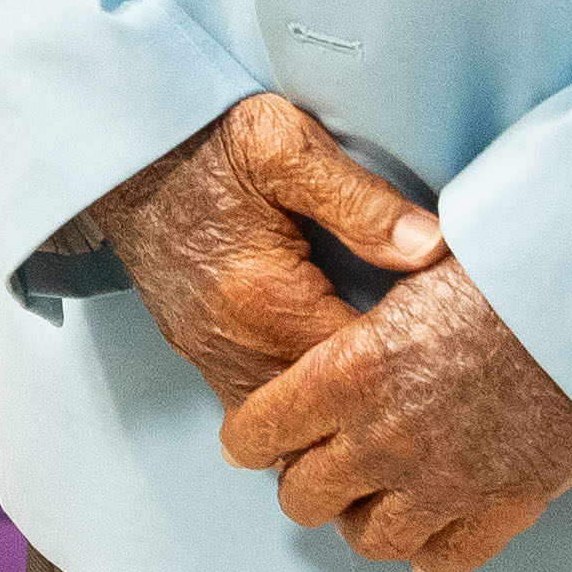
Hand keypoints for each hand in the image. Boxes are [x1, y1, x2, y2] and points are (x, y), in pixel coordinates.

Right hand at [79, 93, 447, 413]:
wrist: (122, 149)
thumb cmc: (203, 142)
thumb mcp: (286, 148)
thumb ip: (362, 201)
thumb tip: (430, 247)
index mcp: (266, 300)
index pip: (356, 372)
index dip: (409, 369)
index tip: (448, 356)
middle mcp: (234, 344)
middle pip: (322, 417)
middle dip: (376, 410)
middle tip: (431, 394)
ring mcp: (211, 354)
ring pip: (285, 429)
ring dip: (331, 418)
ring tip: (385, 399)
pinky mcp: (198, 350)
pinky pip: (254, 407)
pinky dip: (294, 410)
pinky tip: (328, 386)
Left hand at [223, 258, 571, 571]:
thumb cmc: (506, 267)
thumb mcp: (413, 274)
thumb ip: (368, 319)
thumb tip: (348, 321)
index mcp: (347, 373)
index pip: (257, 434)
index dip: (251, 436)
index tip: (260, 434)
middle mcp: (382, 439)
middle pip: (303, 499)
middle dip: (306, 482)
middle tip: (324, 462)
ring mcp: (441, 483)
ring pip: (369, 540)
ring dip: (366, 520)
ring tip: (376, 499)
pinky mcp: (501, 508)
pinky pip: (448, 558)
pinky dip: (434, 553)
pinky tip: (432, 539)